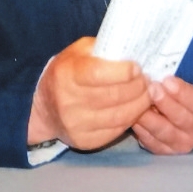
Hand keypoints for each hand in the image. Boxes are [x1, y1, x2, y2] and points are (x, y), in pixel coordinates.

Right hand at [28, 37, 150, 151]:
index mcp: (67, 74)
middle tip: (147, 80)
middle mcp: (69, 101)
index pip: (99, 74)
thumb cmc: (68, 73)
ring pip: (120, 116)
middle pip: (114, 95)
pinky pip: (117, 130)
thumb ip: (103, 49)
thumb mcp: (79, 52)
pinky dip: (131, 118)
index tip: (137, 67)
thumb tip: (133, 52)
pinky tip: (136, 108)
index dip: (123, 71)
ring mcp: (76, 125)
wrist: (45, 109)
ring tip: (147, 93)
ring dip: (140, 104)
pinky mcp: (84, 142)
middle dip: (138, 87)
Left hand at [132, 76, 192, 154]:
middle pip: (181, 119)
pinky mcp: (167, 151)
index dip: (182, 92)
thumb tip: (161, 66)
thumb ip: (185, 77)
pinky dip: (141, 130)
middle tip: (151, 88)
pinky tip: (133, 116)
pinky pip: (152, 142)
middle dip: (164, 103)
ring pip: (165, 133)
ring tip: (137, 102)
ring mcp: (184, 144)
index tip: (168, 80)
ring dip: (149, 118)